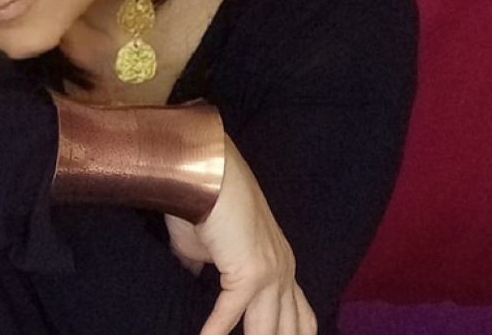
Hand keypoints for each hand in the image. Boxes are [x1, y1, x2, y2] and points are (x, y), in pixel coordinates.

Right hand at [186, 135, 316, 334]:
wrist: (207, 173)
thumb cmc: (205, 202)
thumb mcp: (207, 248)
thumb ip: (206, 272)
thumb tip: (191, 286)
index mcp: (281, 265)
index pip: (300, 317)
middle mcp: (285, 271)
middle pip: (293, 329)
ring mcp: (272, 273)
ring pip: (271, 328)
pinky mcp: (249, 272)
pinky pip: (233, 312)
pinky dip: (216, 330)